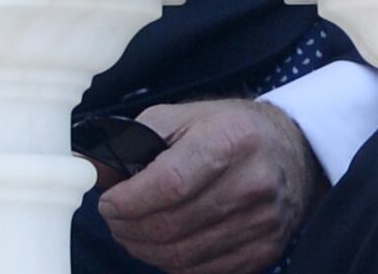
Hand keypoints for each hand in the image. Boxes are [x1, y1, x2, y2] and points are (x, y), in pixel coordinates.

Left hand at [97, 99, 325, 273]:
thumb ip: (133, 142)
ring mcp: (263, 221)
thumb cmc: (229, 131)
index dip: (127, 201)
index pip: (169, 185)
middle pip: (169, 226)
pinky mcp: (264, 250)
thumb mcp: (184, 119)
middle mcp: (254, 181)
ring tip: (137, 229)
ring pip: (179, 256)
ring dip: (144, 248)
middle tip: (116, 216)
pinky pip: (199, 271)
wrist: (294, 150)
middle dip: (127, 227)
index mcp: (233, 139)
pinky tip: (169, 240)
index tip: (109, 201)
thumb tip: (83, 168)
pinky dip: (173, 262)